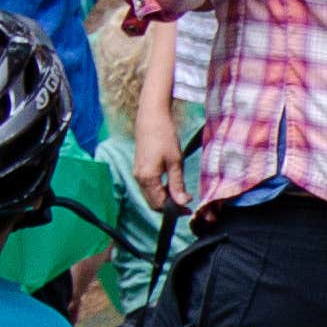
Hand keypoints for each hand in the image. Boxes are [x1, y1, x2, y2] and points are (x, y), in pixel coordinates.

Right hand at [128, 55, 184, 212]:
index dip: (174, 209)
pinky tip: (171, 185)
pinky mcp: (139, 168)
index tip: (188, 208)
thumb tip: (182, 202)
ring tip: (180, 194)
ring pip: (150, 195)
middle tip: (185, 203)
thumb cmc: (164, 135)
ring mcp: (137, 173)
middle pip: (153, 202)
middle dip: (169, 206)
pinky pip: (148, 186)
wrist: (151, 116)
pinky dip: (159, 190)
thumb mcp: (175, 161)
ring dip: (164, 198)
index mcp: (147, 178)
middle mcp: (139, 178)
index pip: (159, 204)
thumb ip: (177, 184)